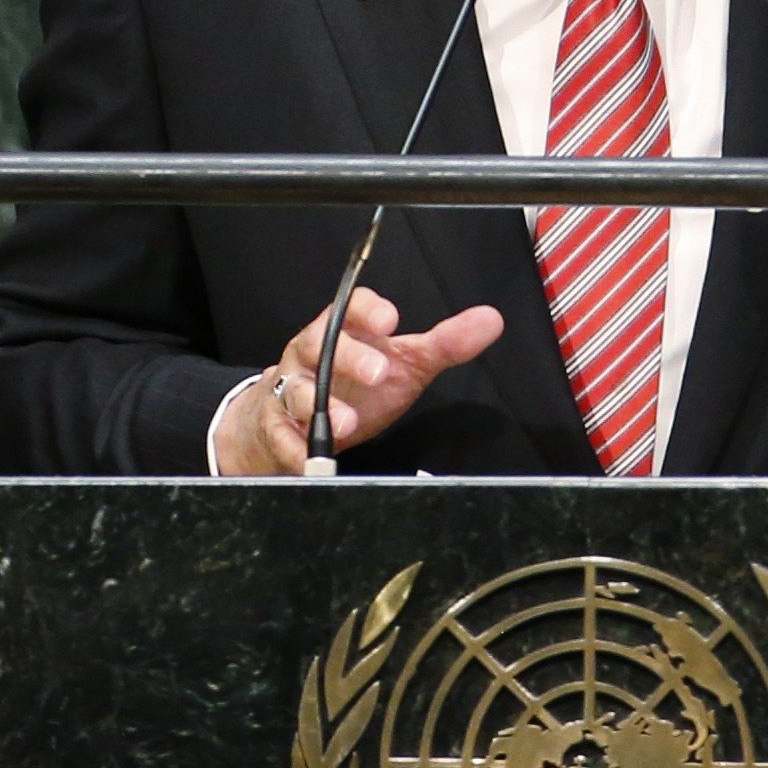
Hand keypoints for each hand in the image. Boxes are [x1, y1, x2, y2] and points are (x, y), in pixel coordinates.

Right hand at [215, 287, 503, 475]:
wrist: (290, 417)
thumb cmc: (354, 383)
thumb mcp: (403, 362)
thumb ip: (444, 344)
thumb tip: (491, 320)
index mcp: (344, 331)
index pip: (350, 308)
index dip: (367, 311)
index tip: (389, 320)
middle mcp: (311, 354)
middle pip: (321, 345)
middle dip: (349, 358)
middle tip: (377, 373)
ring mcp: (289, 389)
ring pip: (295, 391)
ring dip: (321, 407)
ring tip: (346, 424)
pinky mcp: (276, 426)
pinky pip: (281, 435)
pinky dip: (296, 449)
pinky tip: (312, 460)